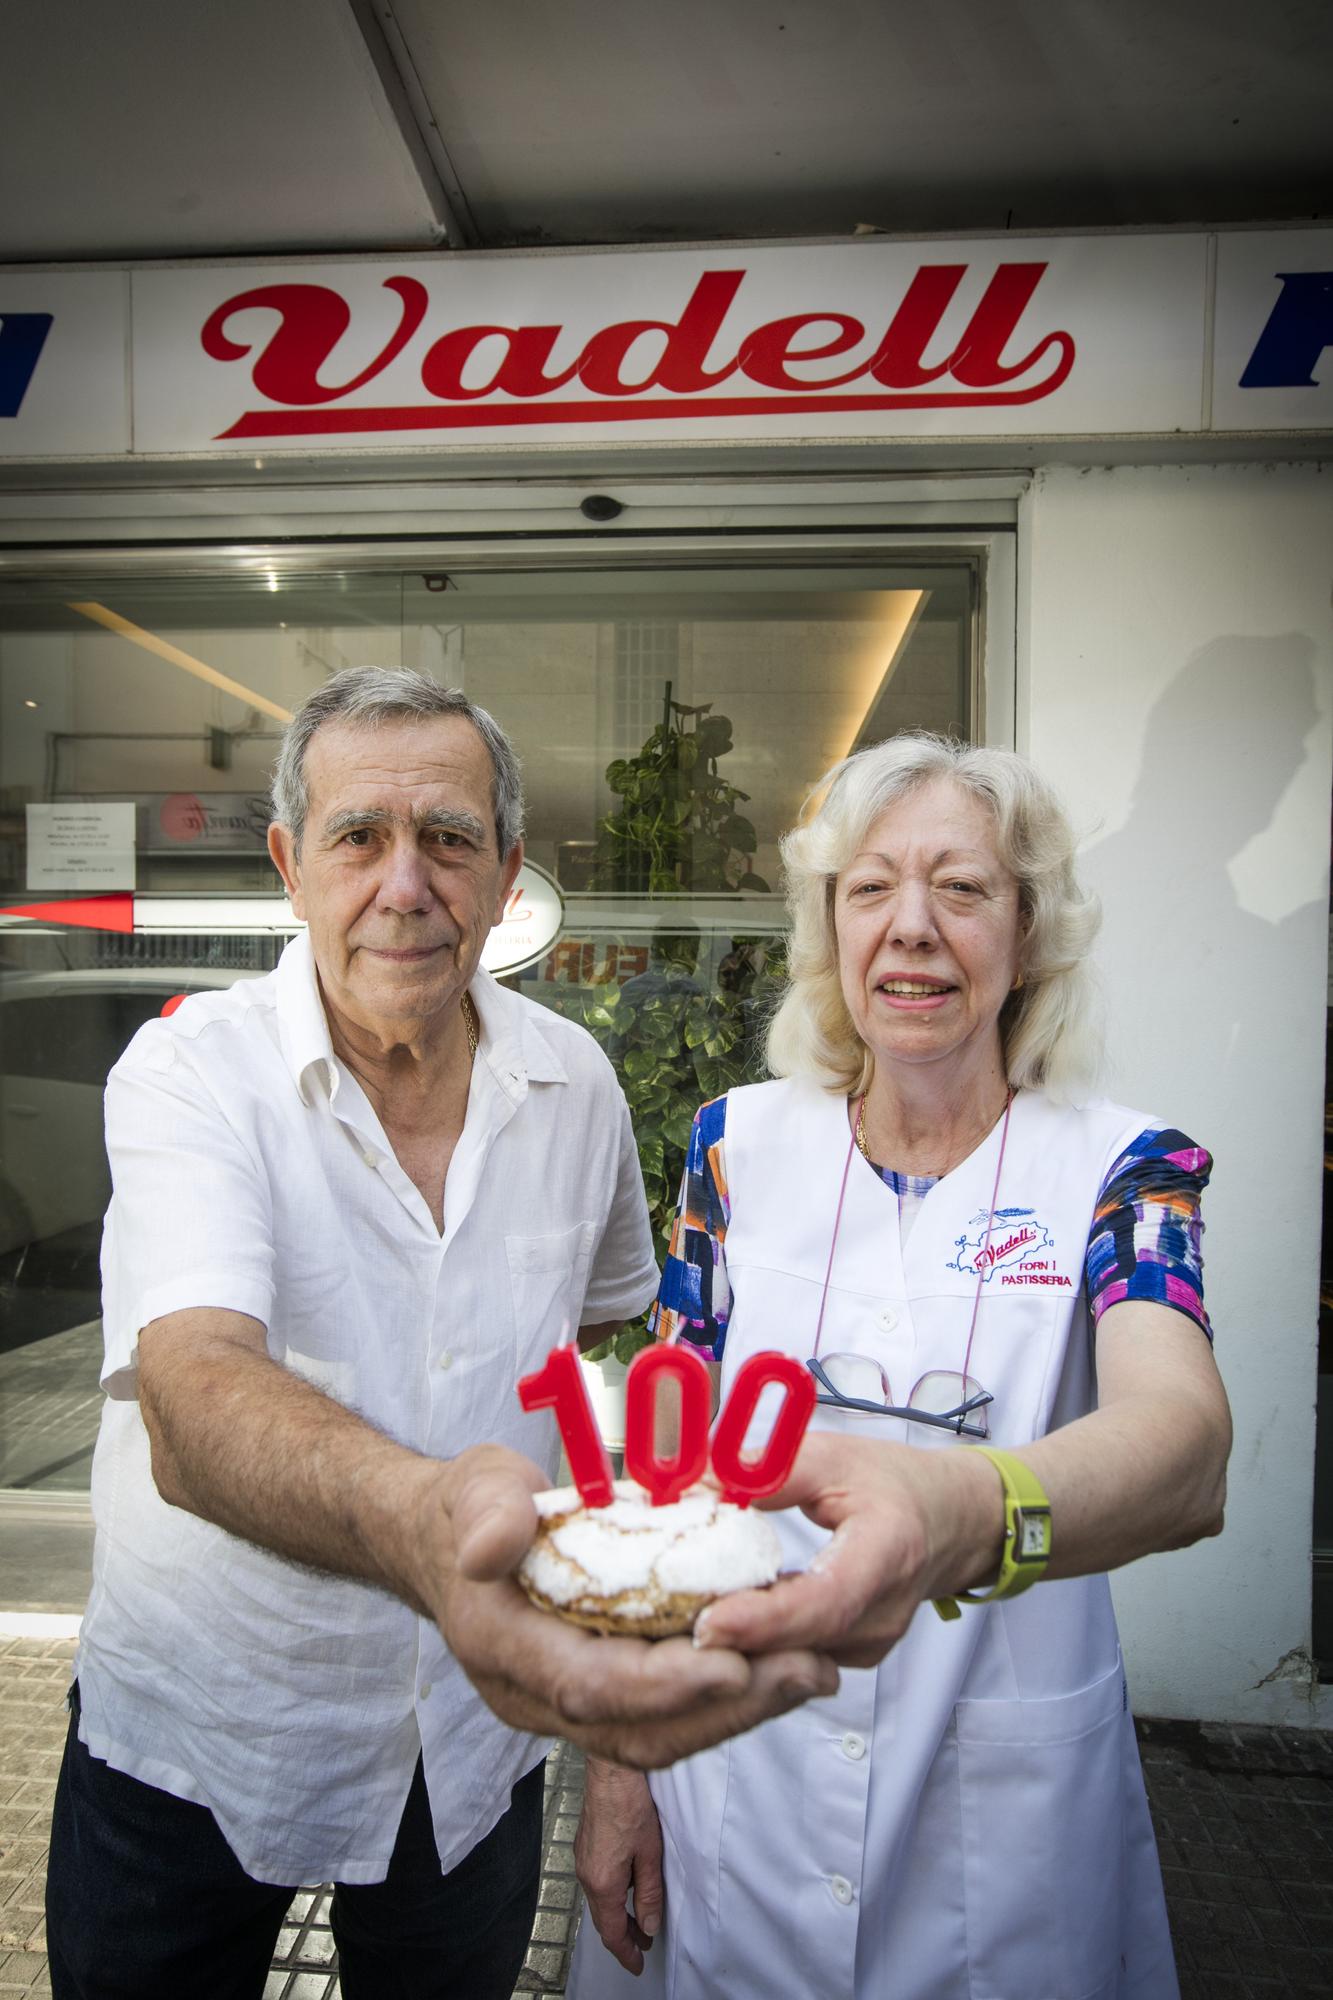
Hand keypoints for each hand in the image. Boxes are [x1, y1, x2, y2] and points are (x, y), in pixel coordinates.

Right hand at [432, 1446, 839, 1767]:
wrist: (443, 1543)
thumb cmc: (467, 1510)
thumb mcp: (473, 1491)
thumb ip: (487, 1515)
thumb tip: (493, 1546)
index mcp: (503, 1646)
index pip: (590, 1684)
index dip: (664, 1683)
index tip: (735, 1664)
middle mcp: (534, 1695)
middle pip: (637, 1729)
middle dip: (726, 1709)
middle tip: (805, 1670)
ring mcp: (565, 1705)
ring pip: (658, 1735)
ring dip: (738, 1712)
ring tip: (810, 1672)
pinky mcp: (597, 1696)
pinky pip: (662, 1717)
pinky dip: (721, 1699)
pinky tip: (776, 1667)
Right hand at [576, 1759, 662, 1974]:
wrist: (610, 1771)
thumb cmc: (630, 1805)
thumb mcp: (649, 1854)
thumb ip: (649, 1893)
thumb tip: (648, 1925)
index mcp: (602, 1882)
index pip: (611, 1931)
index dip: (625, 1952)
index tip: (638, 1964)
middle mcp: (586, 1875)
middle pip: (602, 1919)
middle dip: (622, 1937)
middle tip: (641, 1948)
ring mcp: (582, 1859)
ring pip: (598, 1900)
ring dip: (616, 1916)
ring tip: (638, 1922)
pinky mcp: (584, 1845)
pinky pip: (595, 1882)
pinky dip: (610, 1895)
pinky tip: (626, 1889)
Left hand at [694, 1433, 1000, 1668]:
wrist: (948, 1519)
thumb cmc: (891, 1482)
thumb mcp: (831, 1457)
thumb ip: (766, 1470)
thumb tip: (694, 1482)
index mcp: (887, 1551)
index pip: (826, 1601)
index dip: (766, 1620)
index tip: (709, 1622)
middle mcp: (884, 1611)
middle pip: (800, 1640)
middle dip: (732, 1634)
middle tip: (663, 1618)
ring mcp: (871, 1642)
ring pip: (794, 1656)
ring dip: (741, 1639)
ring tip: (680, 1611)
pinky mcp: (853, 1654)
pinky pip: (797, 1654)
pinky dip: (759, 1638)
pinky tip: (721, 1612)